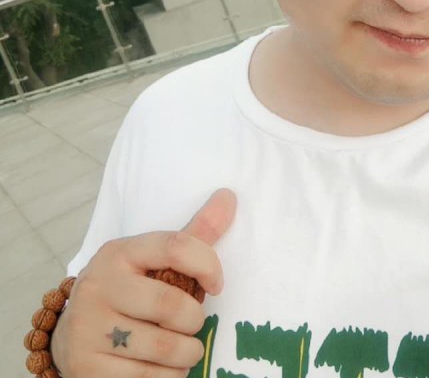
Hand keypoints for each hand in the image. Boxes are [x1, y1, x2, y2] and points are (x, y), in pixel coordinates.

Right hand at [51, 188, 236, 376]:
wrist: (73, 337)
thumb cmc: (131, 292)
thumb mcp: (154, 259)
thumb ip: (195, 233)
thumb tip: (229, 196)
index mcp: (119, 252)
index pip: (175, 246)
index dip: (208, 265)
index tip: (217, 285)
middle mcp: (98, 286)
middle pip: (173, 306)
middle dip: (194, 321)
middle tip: (191, 325)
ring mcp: (88, 329)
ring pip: (166, 347)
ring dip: (187, 354)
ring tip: (181, 348)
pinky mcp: (86, 368)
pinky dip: (169, 377)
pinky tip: (162, 368)